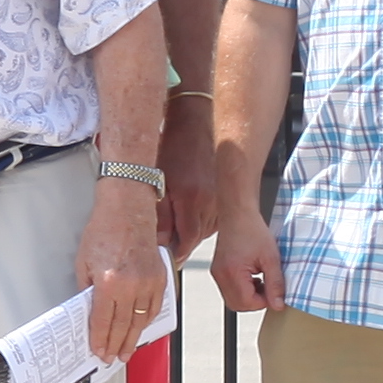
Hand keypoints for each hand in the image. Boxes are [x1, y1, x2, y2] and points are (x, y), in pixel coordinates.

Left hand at [79, 182, 165, 363]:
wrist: (129, 209)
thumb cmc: (104, 229)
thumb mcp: (84, 261)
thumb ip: (86, 289)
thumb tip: (88, 311)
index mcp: (109, 282)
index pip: (103, 321)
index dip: (100, 340)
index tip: (98, 351)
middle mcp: (131, 285)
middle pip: (123, 326)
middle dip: (116, 345)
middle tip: (112, 358)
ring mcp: (149, 282)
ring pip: (141, 320)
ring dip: (133, 338)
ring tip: (126, 350)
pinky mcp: (160, 278)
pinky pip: (154, 306)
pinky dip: (147, 320)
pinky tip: (140, 328)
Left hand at [154, 84, 221, 254]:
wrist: (197, 123)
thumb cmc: (173, 147)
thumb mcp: (157, 179)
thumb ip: (159, 214)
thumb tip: (158, 242)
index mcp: (191, 199)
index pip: (185, 242)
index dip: (174, 253)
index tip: (165, 259)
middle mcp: (210, 205)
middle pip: (194, 239)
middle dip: (179, 241)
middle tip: (162, 238)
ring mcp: (220, 202)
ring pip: (203, 231)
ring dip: (189, 230)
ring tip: (174, 216)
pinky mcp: (225, 199)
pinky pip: (212, 221)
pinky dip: (199, 220)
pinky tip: (189, 207)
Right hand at [208, 216, 280, 315]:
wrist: (238, 214)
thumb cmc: (253, 230)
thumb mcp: (271, 258)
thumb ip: (276, 284)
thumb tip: (278, 304)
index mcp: (232, 272)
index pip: (248, 303)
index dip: (264, 301)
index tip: (275, 291)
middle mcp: (221, 275)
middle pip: (238, 305)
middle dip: (255, 301)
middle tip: (268, 288)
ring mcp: (217, 273)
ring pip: (233, 300)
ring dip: (249, 296)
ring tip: (261, 280)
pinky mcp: (218, 270)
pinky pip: (229, 290)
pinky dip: (242, 289)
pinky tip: (252, 276)